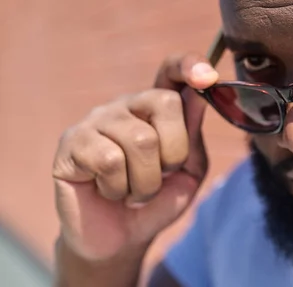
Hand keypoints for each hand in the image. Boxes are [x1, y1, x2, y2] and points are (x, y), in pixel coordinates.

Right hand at [52, 53, 217, 260]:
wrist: (120, 239)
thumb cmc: (157, 200)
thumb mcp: (189, 171)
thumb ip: (193, 135)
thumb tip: (199, 93)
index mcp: (156, 107)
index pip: (171, 70)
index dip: (189, 65)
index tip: (207, 77)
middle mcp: (126, 105)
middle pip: (165, 103)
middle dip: (174, 153)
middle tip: (160, 176)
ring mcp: (96, 120)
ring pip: (141, 139)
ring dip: (147, 181)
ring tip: (133, 191)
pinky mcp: (72, 143)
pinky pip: (110, 160)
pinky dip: (119, 188)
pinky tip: (108, 192)